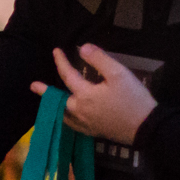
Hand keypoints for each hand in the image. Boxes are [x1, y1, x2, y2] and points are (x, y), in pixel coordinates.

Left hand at [34, 44, 156, 144]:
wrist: (146, 128)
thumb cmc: (133, 99)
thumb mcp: (118, 74)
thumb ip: (99, 59)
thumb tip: (82, 48)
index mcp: (85, 95)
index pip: (67, 75)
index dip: (61, 61)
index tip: (55, 51)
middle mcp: (80, 111)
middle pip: (58, 100)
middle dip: (45, 92)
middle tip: (33, 86)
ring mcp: (86, 124)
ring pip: (63, 116)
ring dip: (54, 107)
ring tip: (48, 104)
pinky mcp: (94, 132)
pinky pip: (73, 126)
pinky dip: (65, 120)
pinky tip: (69, 118)